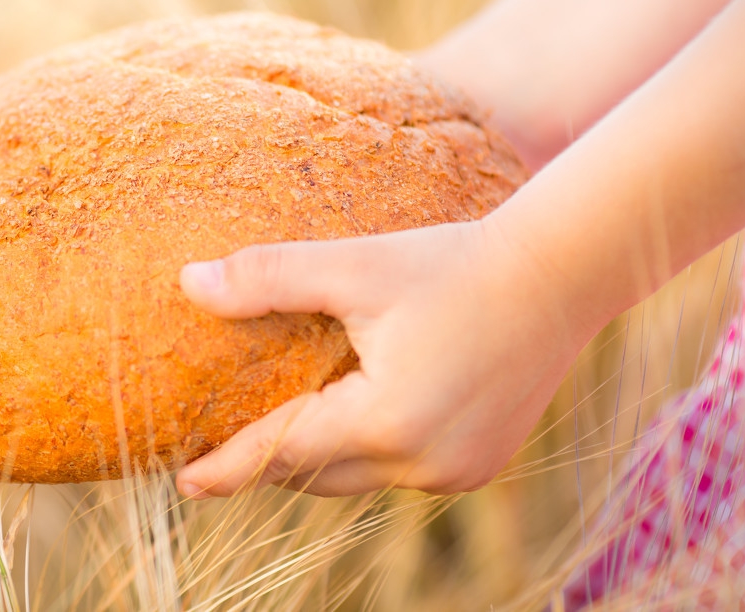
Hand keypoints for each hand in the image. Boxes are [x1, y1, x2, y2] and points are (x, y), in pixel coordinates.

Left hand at [174, 217, 587, 497]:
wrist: (560, 274)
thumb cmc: (453, 263)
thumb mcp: (354, 265)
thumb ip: (269, 278)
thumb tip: (190, 283)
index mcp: (387, 421)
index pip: (283, 453)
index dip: (230, 468)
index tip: (183, 481)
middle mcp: (424, 463)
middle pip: (317, 474)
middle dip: (267, 462)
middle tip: (217, 451)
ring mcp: (457, 471)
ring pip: (357, 477)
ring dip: (316, 456)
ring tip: (273, 431)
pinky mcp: (479, 465)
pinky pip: (398, 470)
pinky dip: (364, 450)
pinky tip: (347, 417)